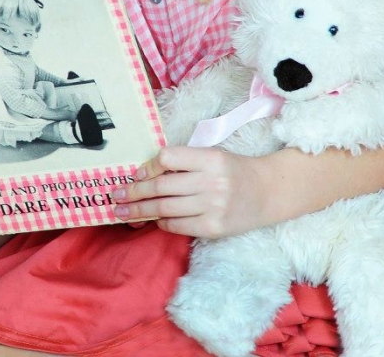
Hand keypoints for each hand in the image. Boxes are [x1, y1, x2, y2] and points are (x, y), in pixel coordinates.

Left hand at [112, 145, 266, 238]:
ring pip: (165, 209)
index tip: (136, 174)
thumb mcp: (212, 156)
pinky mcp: (213, 228)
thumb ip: (185, 162)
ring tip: (123, 212)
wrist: (267, 192)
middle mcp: (211, 182)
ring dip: (140, 211)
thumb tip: (146, 173)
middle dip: (134, 192)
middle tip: (115, 196)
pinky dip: (162, 222)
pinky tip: (154, 219)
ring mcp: (213, 206)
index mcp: (210, 158)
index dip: (148, 166)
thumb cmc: (234, 170)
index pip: (167, 158)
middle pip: (162, 187)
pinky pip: (178, 226)